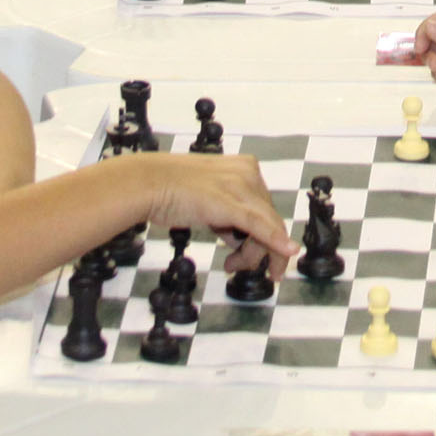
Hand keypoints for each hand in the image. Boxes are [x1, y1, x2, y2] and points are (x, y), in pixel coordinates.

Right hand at [127, 153, 300, 271]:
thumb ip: (230, 215)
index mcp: (245, 168)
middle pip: (268, 218)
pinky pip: (260, 226)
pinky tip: (287, 254)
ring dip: (253, 255)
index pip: (265, 207)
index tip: (246, 256)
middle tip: (234, 267)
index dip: (261, 234)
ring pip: (266, 227)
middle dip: (255, 249)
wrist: (147, 183)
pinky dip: (276, 242)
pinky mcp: (231, 204)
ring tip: (231, 266)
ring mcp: (241, 187)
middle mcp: (248, 174)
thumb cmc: (170, 190)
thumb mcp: (211, 201)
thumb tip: (240, 238)